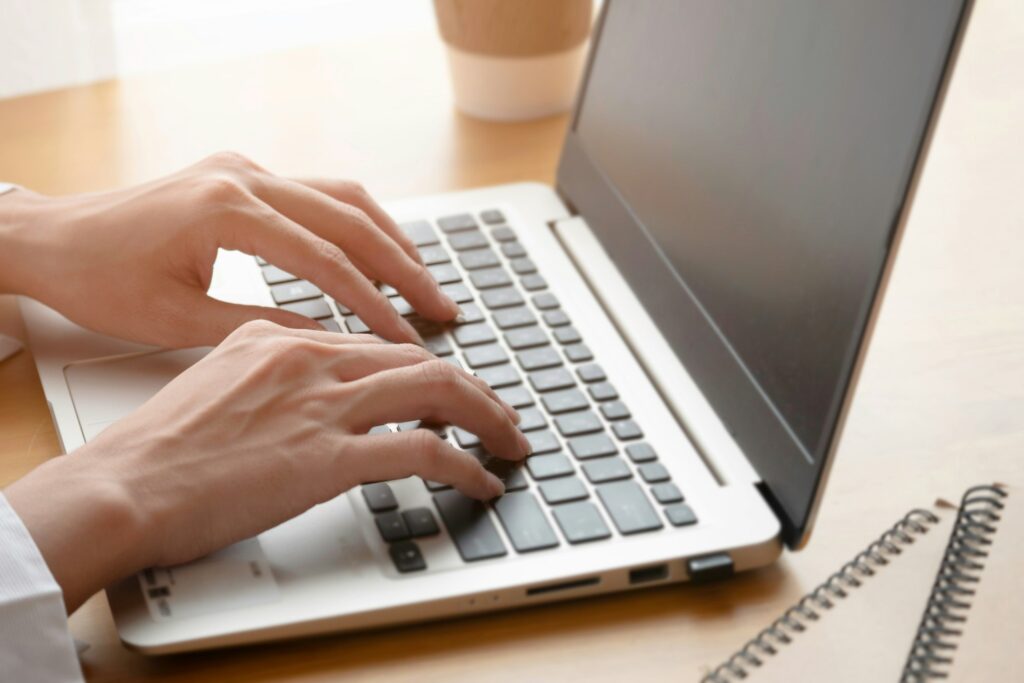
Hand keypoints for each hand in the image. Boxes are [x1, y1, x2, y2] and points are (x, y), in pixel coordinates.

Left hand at [0, 152, 455, 346]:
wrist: (52, 239)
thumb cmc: (100, 280)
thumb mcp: (177, 321)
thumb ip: (261, 327)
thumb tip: (328, 340)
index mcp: (226, 210)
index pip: (324, 261)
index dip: (373, 306)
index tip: (408, 339)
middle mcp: (242, 177)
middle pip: (350, 218)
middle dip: (403, 267)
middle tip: (443, 307)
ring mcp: (244, 169)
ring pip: (342, 196)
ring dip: (389, 239)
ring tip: (424, 281)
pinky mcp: (241, 175)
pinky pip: (319, 192)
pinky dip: (356, 224)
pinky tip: (378, 252)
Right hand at [4, 321, 530, 611]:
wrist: (124, 485)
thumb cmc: (158, 447)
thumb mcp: (215, 379)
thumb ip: (267, 371)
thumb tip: (304, 385)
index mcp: (283, 337)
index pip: (378, 343)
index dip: (425, 366)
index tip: (449, 386)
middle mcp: (312, 360)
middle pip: (421, 360)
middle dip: (473, 388)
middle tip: (500, 413)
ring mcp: (324, 405)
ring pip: (438, 392)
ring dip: (487, 418)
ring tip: (509, 442)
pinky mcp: (330, 455)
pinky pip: (424, 452)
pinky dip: (465, 466)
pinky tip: (481, 481)